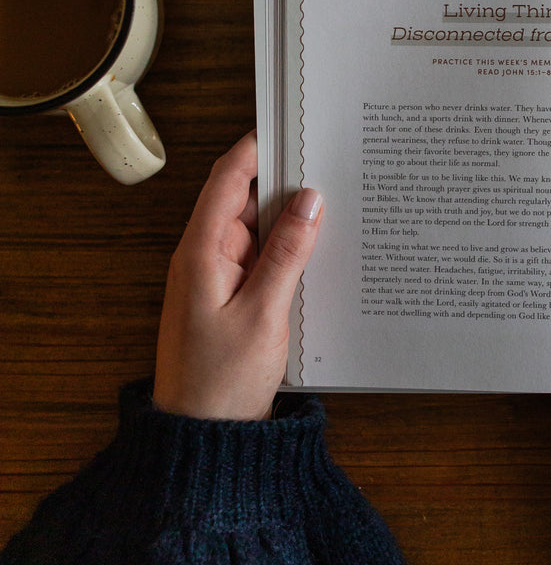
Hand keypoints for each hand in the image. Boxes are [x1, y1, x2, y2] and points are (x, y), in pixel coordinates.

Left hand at [153, 131, 323, 419]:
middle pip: (246, 201)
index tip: (290, 125)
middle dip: (285, 184)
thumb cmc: (222, 382)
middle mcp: (205, 258)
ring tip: (336, 205)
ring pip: (259, 231)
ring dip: (291, 222)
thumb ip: (287, 253)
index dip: (256, 148)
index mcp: (200, 252)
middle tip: (330, 165)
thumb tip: (309, 199)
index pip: (226, 181)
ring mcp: (218, 279)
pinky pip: (263, 260)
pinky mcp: (233, 299)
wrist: (205, 439)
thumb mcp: (263, 313)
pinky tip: (320, 251)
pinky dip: (289, 252)